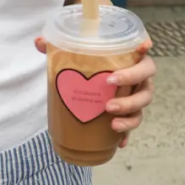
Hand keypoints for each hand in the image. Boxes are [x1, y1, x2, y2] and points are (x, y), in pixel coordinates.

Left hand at [35, 0, 155, 147]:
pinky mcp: (129, 115)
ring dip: (129, 116)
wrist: (89, 84)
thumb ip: (56, 47)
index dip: (145, 48)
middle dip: (130, 95)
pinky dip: (126, 135)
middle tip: (109, 104)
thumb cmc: (88, 67)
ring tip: (112, 123)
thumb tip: (39, 41)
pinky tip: (119, 143)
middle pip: (145, 85)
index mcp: (129, 58)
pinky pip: (132, 126)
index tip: (143, 47)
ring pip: (141, 108)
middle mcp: (138, 78)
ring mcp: (136, 97)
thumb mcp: (72, 55)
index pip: (143, 50)